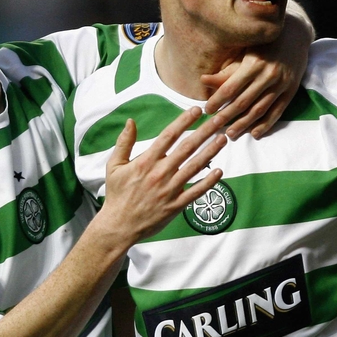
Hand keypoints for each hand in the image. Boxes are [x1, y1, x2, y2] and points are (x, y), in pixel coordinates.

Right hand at [99, 107, 226, 244]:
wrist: (119, 226)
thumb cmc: (117, 194)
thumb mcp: (114, 166)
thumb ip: (124, 142)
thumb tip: (130, 121)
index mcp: (146, 161)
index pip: (169, 135)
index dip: (184, 121)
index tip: (197, 110)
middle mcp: (160, 173)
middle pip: (187, 147)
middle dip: (205, 131)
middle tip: (219, 118)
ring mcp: (170, 189)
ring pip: (195, 166)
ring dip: (211, 151)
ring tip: (223, 139)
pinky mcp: (176, 205)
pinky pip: (196, 191)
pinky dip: (209, 182)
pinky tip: (219, 171)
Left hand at [201, 0, 313, 138]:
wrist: (296, 35)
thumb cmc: (264, 42)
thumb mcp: (245, 50)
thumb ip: (226, 70)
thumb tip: (202, 80)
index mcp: (253, 63)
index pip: (230, 88)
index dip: (217, 101)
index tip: (207, 110)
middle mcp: (268, 75)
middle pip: (243, 102)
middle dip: (227, 116)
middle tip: (213, 127)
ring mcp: (281, 84)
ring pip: (259, 109)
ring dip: (244, 124)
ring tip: (231, 134)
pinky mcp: (291, 90)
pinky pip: (277, 111)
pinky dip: (266, 124)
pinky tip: (254, 133)